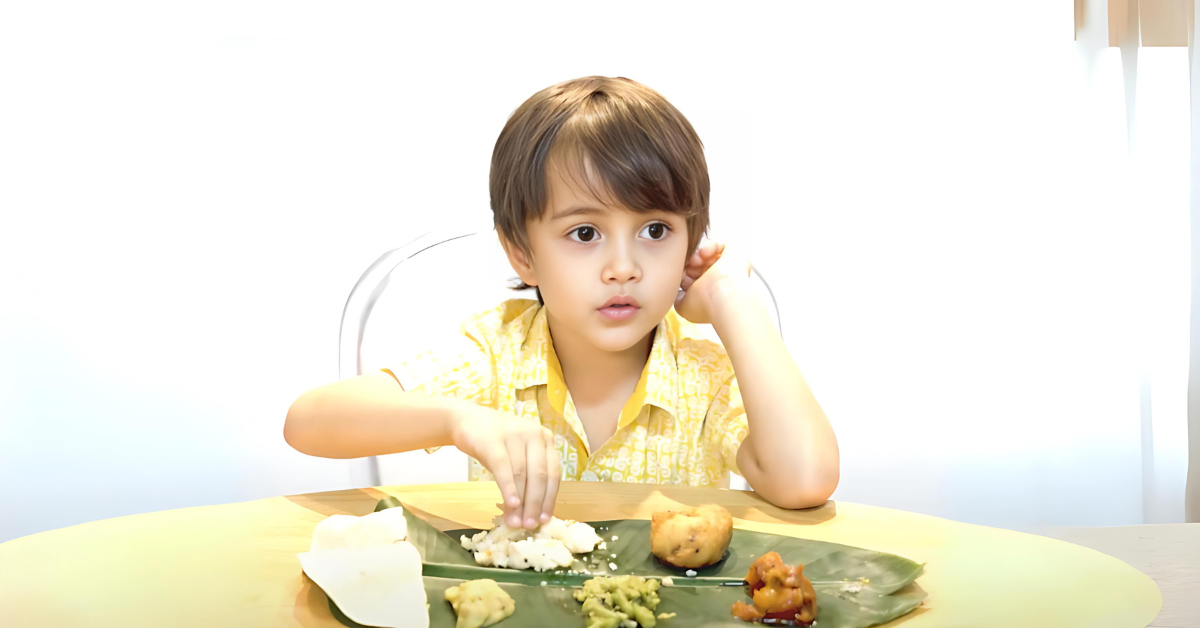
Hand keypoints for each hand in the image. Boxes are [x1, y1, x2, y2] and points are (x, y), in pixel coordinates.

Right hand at [450, 404, 560, 529]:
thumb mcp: (517, 456)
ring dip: (520, 502)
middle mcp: (534, 434)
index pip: (553, 474)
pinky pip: (504, 467)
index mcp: (545, 439)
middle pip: (539, 476)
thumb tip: (529, 515)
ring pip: (522, 474)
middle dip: (535, 504)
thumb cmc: (495, 443)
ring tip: (516, 522)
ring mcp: (515, 434)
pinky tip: (511, 504)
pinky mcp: (494, 440)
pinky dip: (509, 488)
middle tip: (529, 526)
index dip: (549, 499)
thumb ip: (526, 479)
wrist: (466, 420)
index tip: (544, 520)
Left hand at [674, 241, 752, 324]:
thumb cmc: (704, 303)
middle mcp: (717, 282)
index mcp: (707, 294)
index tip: (679, 275)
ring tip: (696, 260)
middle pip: (697, 265)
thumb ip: (678, 297)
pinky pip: (720, 245)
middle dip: (689, 263)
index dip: (683, 274)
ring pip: (707, 255)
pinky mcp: (735, 255)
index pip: (691, 278)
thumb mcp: (684, 306)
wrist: (724, 295)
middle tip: (688, 266)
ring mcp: (727, 269)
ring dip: (698, 255)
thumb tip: (675, 291)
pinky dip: (710, 247)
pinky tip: (705, 254)